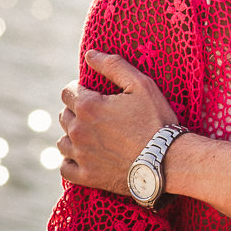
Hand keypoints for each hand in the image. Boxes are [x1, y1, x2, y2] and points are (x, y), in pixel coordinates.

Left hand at [58, 50, 178, 194]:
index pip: (68, 92)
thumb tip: (90, 54)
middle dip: (77, 111)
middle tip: (99, 114)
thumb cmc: (157, 120)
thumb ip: (113, 66)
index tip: (94, 94)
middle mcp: (78, 131)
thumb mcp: (142, 85)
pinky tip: (85, 156)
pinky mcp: (86, 177)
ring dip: (73, 135)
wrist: (167, 160)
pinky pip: (65, 167)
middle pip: (65, 115)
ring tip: (93, 134)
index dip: (80, 90)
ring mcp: (81, 156)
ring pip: (63, 141)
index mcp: (88, 106)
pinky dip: (71, 160)